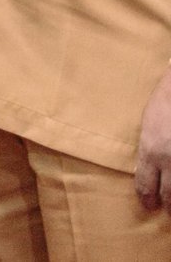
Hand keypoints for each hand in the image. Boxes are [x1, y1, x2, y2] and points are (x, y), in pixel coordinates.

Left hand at [135, 68, 170, 210]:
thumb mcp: (149, 124)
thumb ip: (149, 148)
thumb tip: (149, 168)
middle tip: (169, 212)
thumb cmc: (165, 100)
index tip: (149, 206)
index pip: (145, 185)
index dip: (147, 199)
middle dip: (169, 207)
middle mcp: (170, 161)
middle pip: (170, 195)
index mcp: (151, 151)